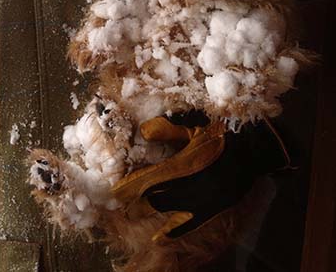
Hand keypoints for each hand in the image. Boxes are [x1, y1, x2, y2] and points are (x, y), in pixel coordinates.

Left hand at [112, 112, 290, 240]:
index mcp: (186, 164)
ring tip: (132, 212)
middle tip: (119, 203)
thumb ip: (168, 131)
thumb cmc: (220, 134)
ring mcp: (203, 199)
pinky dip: (173, 231)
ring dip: (150, 209)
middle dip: (136, 199)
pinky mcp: (213, 208)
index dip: (130, 187)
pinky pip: (190, 223)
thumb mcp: (194, 128)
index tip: (114, 192)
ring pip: (170, 209)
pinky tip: (159, 238)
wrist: (252, 150)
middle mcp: (193, 186)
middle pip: (156, 197)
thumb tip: (143, 132)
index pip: (150, 179)